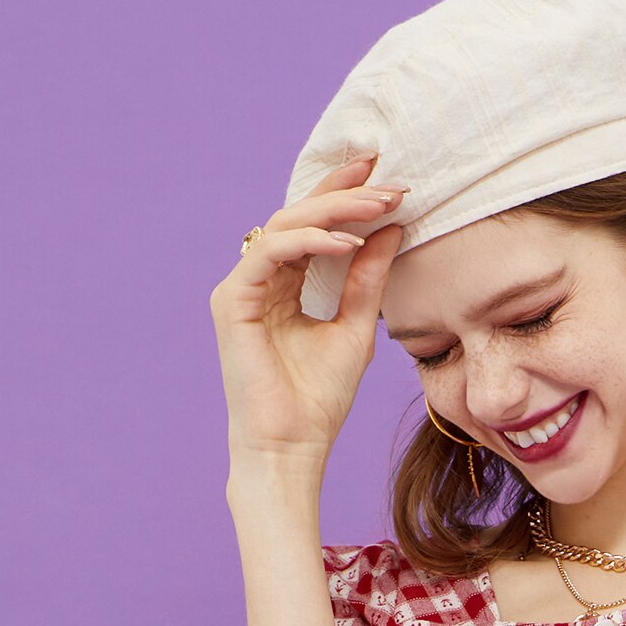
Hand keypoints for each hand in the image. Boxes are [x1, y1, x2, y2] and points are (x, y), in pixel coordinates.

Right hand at [211, 153, 410, 497]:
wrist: (292, 448)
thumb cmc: (318, 400)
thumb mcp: (355, 327)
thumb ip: (367, 278)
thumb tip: (392, 227)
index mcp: (284, 285)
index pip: (313, 226)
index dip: (345, 195)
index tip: (387, 178)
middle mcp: (260, 280)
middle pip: (299, 216)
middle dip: (346, 193)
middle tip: (389, 182)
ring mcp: (242, 288)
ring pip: (285, 225)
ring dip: (335, 210)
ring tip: (378, 207)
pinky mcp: (233, 300)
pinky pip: (272, 252)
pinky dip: (311, 241)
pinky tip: (348, 243)